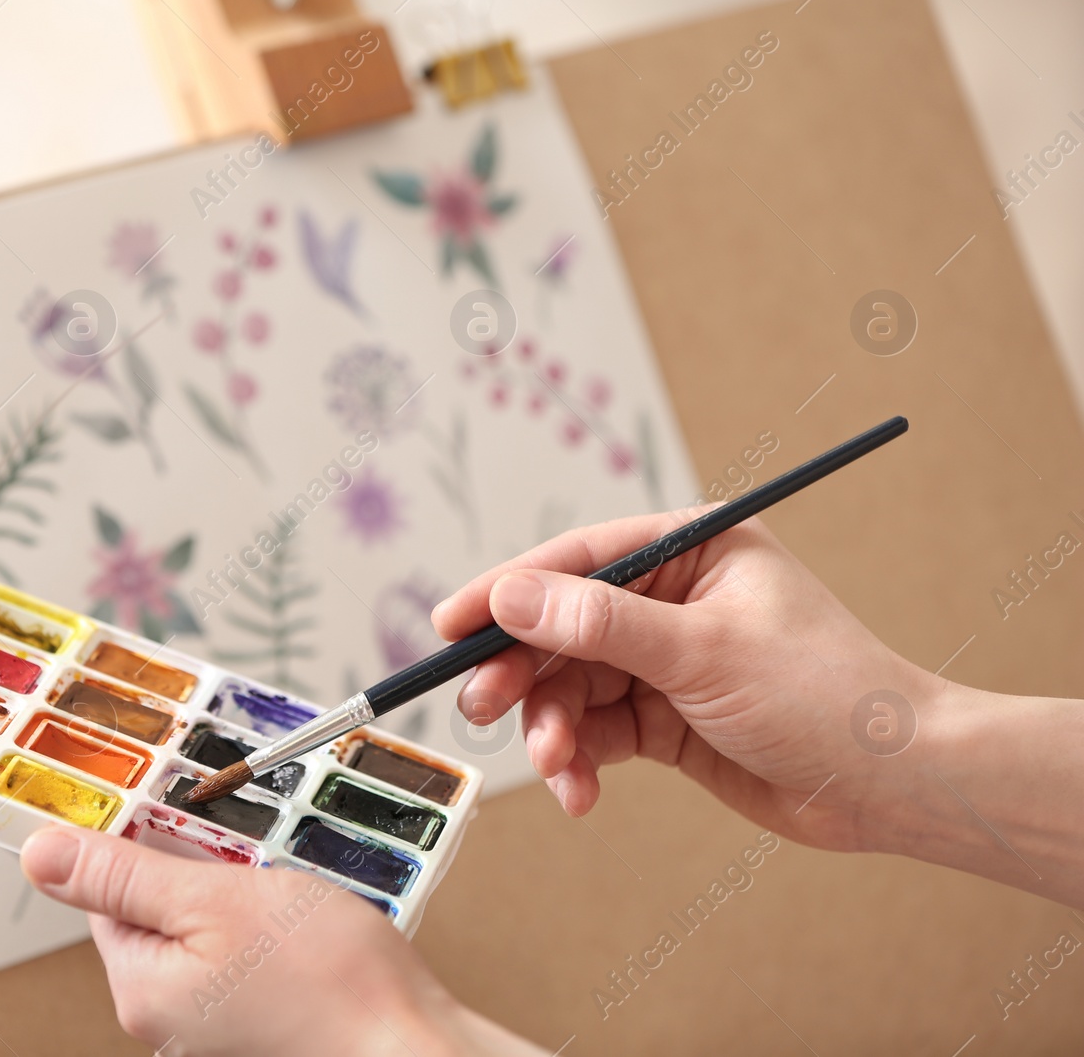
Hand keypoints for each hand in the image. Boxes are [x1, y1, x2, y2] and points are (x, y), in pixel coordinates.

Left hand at [21, 825, 535, 1055]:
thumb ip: (126, 876)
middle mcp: (168, 1017)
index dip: (144, 836)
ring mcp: (215, 1024)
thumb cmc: (332, 980)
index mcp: (141, 988)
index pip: (109, 890)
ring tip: (285, 874)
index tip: (176, 799)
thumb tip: (40, 855)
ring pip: (209, 925)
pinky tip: (305, 910)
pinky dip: (271, 921)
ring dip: (242, 887)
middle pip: (160, 906)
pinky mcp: (259, 1022)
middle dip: (204, 861)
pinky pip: (247, 953)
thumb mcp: (218, 901)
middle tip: (248, 837)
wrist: (413, 1044)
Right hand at [431, 510, 938, 854]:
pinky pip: (596, 731)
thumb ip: (599, 623)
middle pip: (561, 626)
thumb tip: (510, 594)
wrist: (893, 786)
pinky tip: (580, 793)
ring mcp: (665, 659)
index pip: (575, 559)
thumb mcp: (703, 651)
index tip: (450, 625)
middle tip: (483, 708)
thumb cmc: (825, 695)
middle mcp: (670, 597)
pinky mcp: (664, 718)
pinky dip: (579, 761)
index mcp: (690, 549)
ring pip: (571, 686)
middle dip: (523, 672)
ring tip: (556, 766)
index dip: (506, 590)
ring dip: (552, 728)